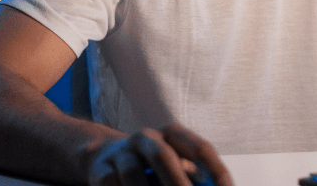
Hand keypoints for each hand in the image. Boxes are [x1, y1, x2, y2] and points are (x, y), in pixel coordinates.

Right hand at [87, 122, 232, 185]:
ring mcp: (121, 153)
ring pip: (131, 173)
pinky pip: (110, 184)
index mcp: (173, 134)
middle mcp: (147, 138)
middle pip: (163, 155)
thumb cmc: (152, 167)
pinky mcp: (100, 171)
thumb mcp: (174, 166)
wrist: (102, 158)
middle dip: (177, 183)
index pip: (200, 148)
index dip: (216, 171)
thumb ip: (192, 177)